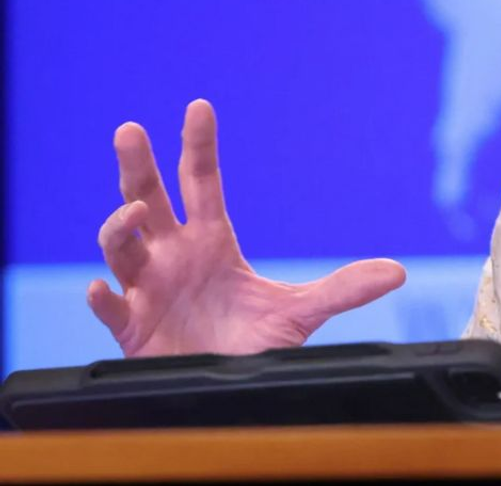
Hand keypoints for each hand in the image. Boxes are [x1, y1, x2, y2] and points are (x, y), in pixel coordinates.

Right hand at [88, 100, 406, 356]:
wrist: (227, 396)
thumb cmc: (253, 346)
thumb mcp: (301, 314)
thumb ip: (343, 290)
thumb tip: (397, 272)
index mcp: (210, 243)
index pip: (201, 183)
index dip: (198, 146)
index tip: (199, 107)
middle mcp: (173, 257)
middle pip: (147, 199)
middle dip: (136, 166)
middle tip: (129, 130)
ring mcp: (148, 290)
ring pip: (120, 247)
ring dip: (120, 227)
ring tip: (134, 213)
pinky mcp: (133, 330)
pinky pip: (111, 308)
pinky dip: (103, 298)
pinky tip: (101, 288)